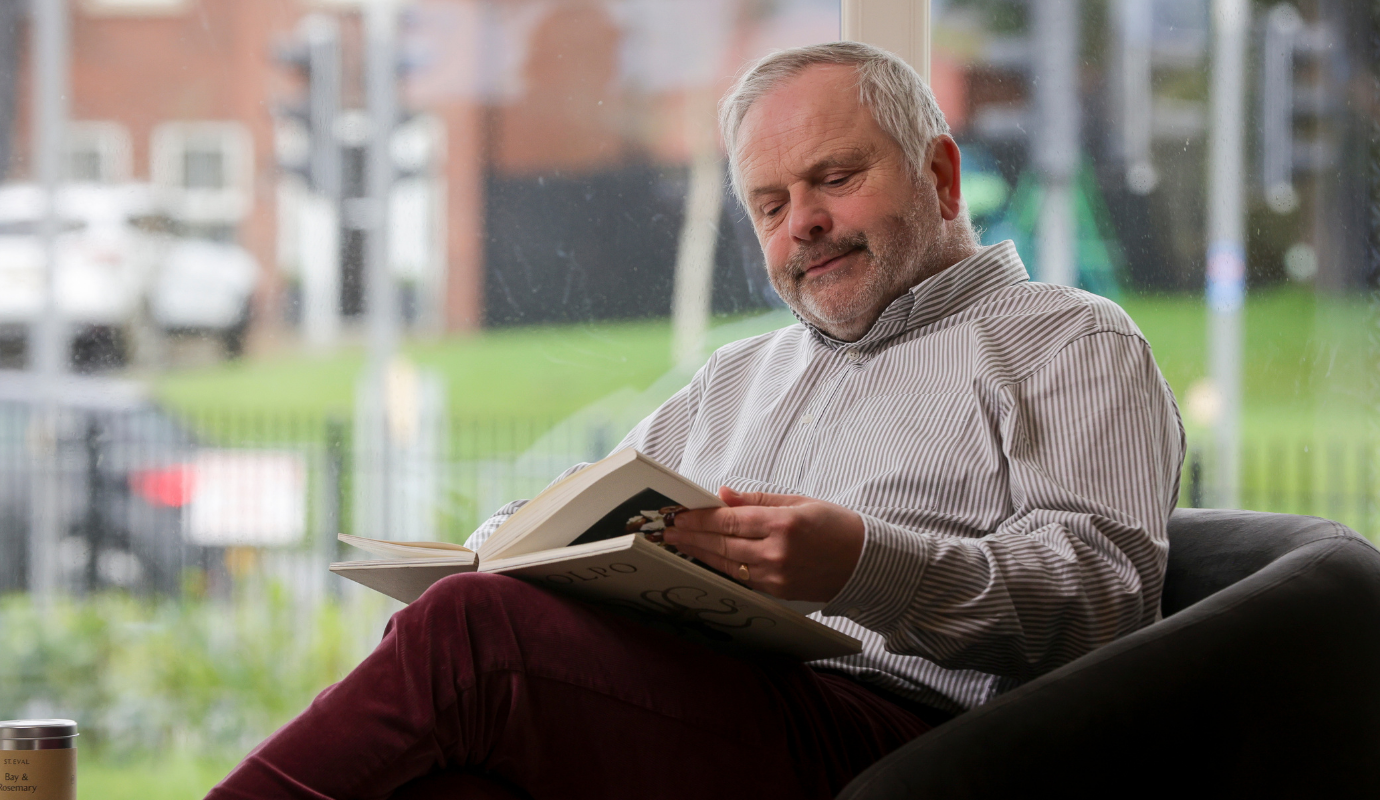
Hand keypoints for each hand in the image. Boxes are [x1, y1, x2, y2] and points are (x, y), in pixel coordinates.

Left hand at [661, 486, 864, 601]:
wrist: (865, 563)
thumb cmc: (835, 526)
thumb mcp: (799, 502)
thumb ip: (757, 500)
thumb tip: (723, 494)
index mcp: (783, 524)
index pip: (730, 521)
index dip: (701, 518)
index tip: (679, 515)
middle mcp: (777, 553)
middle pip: (722, 544)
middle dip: (691, 537)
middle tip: (667, 530)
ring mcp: (776, 576)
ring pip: (727, 564)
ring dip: (699, 554)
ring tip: (677, 545)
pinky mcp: (778, 592)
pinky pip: (741, 578)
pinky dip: (719, 567)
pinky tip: (704, 560)